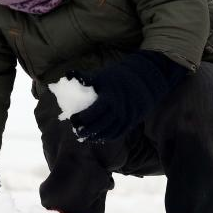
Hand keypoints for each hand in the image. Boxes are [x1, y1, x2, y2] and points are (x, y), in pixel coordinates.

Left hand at [68, 50, 186, 141]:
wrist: (144, 80)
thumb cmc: (116, 78)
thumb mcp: (101, 76)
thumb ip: (85, 78)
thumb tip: (68, 75)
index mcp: (110, 97)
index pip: (94, 112)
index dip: (82, 118)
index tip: (72, 119)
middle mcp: (119, 109)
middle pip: (101, 125)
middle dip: (87, 130)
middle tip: (76, 131)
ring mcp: (126, 117)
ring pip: (109, 132)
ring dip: (96, 136)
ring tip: (84, 136)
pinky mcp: (131, 122)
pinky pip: (118, 134)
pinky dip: (107, 137)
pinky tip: (97, 137)